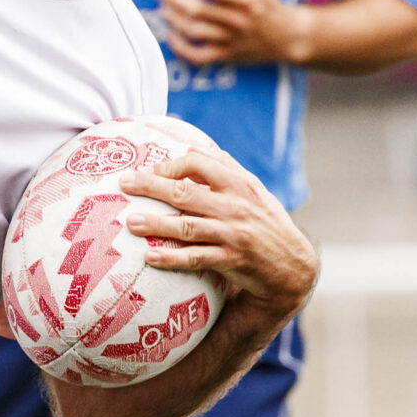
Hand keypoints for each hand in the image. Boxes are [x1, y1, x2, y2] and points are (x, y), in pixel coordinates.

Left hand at [120, 149, 318, 311]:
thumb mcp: (255, 192)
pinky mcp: (231, 260)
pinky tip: (150, 256)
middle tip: (124, 183)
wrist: (292, 267)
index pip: (201, 162)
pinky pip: (195, 258)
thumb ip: (227, 172)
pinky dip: (171, 257)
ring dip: (155, 223)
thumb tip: (196, 150)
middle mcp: (235, 206)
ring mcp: (232, 234)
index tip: (151, 168)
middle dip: (151, 185)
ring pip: (186, 226)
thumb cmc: (266, 224)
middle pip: (185, 192)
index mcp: (240, 184)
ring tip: (129, 222)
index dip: (173, 163)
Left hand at [152, 0, 306, 68]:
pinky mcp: (225, 57)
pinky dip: (180, 48)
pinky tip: (170, 34)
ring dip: (172, 19)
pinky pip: (198, 57)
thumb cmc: (268, 4)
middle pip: (197, 11)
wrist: (287, 37)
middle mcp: (236, 21)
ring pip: (194, 32)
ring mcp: (230, 41)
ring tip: (162, 6)